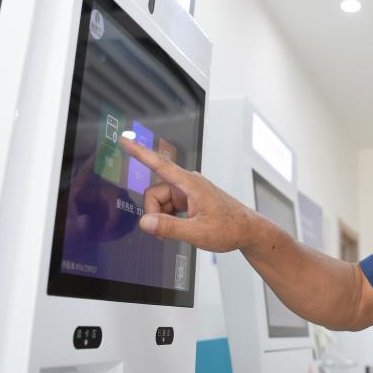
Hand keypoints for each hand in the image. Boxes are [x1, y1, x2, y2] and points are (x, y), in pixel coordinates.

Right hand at [119, 136, 256, 252]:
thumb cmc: (229, 228)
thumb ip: (169, 227)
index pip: (159, 164)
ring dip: (163, 218)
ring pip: (160, 202)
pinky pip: (168, 206)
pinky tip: (181, 227)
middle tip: (166, 232)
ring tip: (181, 231)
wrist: (247, 231)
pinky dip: (169, 218)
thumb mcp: (197, 232)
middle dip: (155, 214)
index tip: (124, 140)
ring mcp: (188, 191)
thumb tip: (145, 222)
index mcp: (190, 184)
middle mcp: (187, 183)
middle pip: (154, 194)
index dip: (139, 153)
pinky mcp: (189, 199)